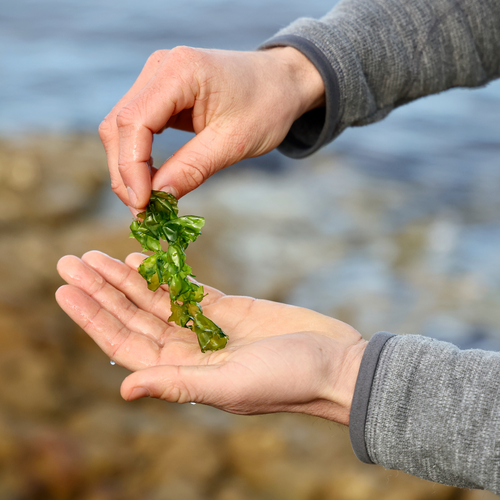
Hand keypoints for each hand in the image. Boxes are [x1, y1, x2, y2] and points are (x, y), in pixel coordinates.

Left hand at [56, 251, 364, 424]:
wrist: (335, 362)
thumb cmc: (289, 379)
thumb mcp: (232, 384)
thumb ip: (178, 384)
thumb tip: (124, 389)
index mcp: (183, 373)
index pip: (125, 343)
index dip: (94, 317)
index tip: (68, 290)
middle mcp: (187, 351)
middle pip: (133, 317)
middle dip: (101, 290)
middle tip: (70, 262)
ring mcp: (206, 328)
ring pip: (155, 300)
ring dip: (126, 279)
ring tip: (95, 257)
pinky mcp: (227, 309)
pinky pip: (186, 289)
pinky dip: (163, 275)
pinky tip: (141, 258)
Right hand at [98, 46, 324, 208]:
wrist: (280, 82)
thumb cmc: (267, 105)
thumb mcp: (234, 142)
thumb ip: (192, 168)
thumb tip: (158, 198)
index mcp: (180, 70)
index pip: (135, 121)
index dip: (132, 167)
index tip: (143, 204)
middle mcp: (160, 68)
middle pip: (120, 124)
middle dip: (125, 172)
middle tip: (143, 211)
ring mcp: (157, 78)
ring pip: (122, 128)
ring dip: (128, 167)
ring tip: (146, 202)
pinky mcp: (160, 93)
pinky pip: (137, 128)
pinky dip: (138, 157)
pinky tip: (151, 182)